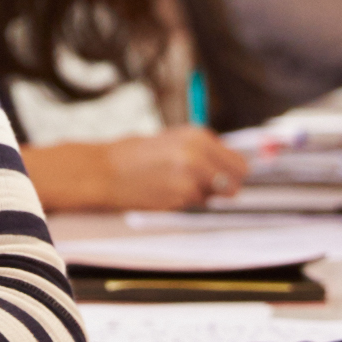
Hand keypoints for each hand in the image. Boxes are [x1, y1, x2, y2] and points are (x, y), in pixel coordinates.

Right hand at [40, 129, 247, 212]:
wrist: (103, 171)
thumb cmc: (134, 156)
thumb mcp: (172, 142)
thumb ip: (201, 152)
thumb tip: (228, 168)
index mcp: (198, 136)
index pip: (238, 161)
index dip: (231, 173)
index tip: (225, 179)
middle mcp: (199, 154)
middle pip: (235, 181)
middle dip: (225, 188)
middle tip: (205, 188)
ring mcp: (191, 176)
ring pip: (217, 196)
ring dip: (204, 196)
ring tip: (176, 187)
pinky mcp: (181, 196)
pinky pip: (196, 205)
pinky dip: (186, 203)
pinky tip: (166, 194)